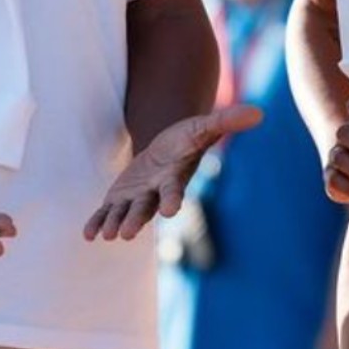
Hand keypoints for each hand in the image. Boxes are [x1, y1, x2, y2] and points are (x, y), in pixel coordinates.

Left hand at [84, 104, 262, 241]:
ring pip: (123, 214)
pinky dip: (98, 222)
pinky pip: (107, 213)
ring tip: (105, 235)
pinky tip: (88, 234)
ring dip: (113, 224)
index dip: (171, 200)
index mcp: (174, 179)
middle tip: (125, 234)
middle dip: (135, 219)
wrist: (166, 150)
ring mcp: (137, 199)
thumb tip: (260, 113)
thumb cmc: (186, 139)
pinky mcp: (120, 199)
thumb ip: (226, 122)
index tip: (170, 211)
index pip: (174, 191)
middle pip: (144, 209)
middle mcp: (155, 194)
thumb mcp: (203, 126)